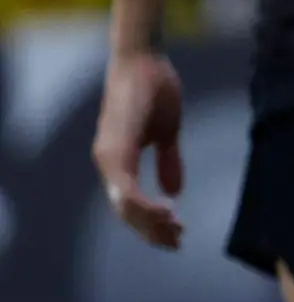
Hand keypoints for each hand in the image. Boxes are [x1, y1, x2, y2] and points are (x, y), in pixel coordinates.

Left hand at [91, 50, 185, 248]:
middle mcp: (108, 162)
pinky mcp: (116, 149)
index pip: (130, 203)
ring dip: (149, 223)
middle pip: (125, 212)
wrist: (143, 59)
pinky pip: (126, 188)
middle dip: (152, 231)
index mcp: (118, 159)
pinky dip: (143, 205)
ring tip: (175, 231)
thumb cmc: (154, 88)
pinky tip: (165, 211)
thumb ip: (168, 161)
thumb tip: (174, 192)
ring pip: (124, 206)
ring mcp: (109, 156)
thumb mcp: (167, 131)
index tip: (176, 233)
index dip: (151, 222)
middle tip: (178, 242)